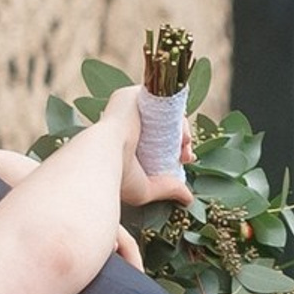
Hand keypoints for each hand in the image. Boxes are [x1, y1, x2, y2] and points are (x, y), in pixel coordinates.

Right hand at [116, 86, 193, 211]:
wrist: (105, 154)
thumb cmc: (119, 175)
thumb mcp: (146, 188)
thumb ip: (167, 190)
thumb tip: (187, 199)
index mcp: (125, 142)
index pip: (155, 140)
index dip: (174, 149)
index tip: (184, 161)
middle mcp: (126, 123)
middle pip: (163, 126)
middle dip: (181, 141)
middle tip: (187, 156)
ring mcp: (129, 107)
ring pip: (165, 114)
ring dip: (182, 129)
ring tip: (186, 145)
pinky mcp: (133, 94)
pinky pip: (162, 98)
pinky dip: (176, 114)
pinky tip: (182, 133)